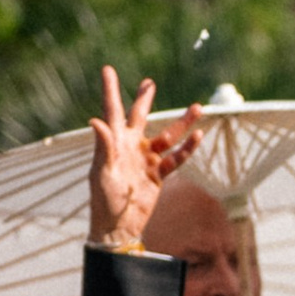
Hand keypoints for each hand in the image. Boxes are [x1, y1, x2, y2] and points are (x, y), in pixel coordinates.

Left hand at [86, 66, 199, 254]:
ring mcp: (145, 160)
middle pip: (139, 116)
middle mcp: (130, 147)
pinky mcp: (158, 174)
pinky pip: (175, 158)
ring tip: (198, 108)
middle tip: (150, 82)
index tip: (107, 69)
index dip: (110, 89)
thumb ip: (103, 146)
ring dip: (182, 123)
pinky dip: (187, 149)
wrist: (119, 226)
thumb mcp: (102, 172)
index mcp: (114, 142)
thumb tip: (96, 121)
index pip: (112, 110)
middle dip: (145, 99)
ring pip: (167, 136)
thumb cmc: (104, 200)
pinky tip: (199, 136)